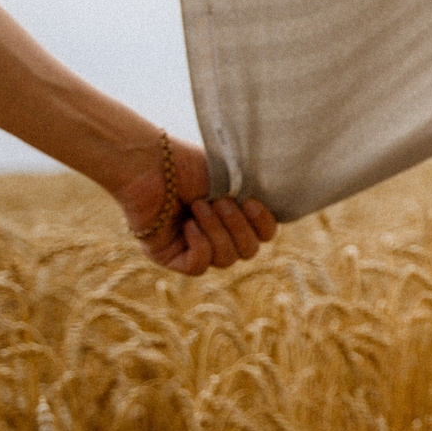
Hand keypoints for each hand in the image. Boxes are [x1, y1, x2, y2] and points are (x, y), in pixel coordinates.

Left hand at [112, 136, 279, 274]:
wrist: (150, 163)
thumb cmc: (188, 164)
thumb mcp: (233, 179)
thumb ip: (257, 195)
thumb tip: (281, 205)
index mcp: (234, 215)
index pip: (263, 235)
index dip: (264, 225)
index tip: (251, 202)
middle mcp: (216, 234)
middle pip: (248, 252)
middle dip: (238, 227)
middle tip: (220, 201)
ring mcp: (193, 247)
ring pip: (225, 260)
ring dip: (216, 231)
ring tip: (198, 206)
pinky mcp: (170, 256)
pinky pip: (199, 267)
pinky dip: (199, 245)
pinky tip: (187, 225)